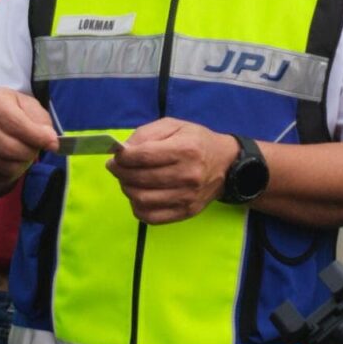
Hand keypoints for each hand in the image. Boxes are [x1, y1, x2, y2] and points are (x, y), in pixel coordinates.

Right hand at [0, 89, 56, 193]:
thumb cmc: (4, 109)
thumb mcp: (23, 102)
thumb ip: (40, 119)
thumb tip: (50, 141)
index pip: (20, 126)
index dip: (40, 138)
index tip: (53, 143)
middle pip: (15, 150)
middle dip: (32, 151)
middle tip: (35, 146)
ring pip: (9, 167)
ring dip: (23, 162)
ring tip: (22, 150)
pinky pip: (0, 176)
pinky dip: (12, 171)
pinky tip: (9, 158)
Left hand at [108, 118, 238, 224]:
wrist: (226, 164)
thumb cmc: (197, 141)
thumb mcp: (174, 126)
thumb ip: (146, 134)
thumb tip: (122, 151)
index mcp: (185, 150)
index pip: (143, 156)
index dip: (122, 157)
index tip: (116, 156)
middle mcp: (187, 175)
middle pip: (139, 179)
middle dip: (120, 172)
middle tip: (116, 167)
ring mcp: (187, 197)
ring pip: (142, 199)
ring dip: (127, 189)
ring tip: (127, 180)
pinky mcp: (186, 212)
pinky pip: (151, 217)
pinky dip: (137, 207)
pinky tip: (139, 195)